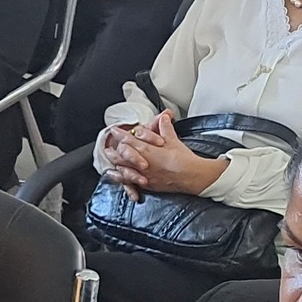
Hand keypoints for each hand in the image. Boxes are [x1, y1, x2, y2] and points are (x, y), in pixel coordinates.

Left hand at [101, 111, 228, 196]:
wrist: (192, 177)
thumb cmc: (184, 160)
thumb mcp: (174, 141)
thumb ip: (165, 128)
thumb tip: (164, 117)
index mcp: (149, 151)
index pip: (130, 140)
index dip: (121, 134)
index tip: (115, 130)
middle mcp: (143, 164)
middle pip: (122, 155)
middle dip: (114, 149)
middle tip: (109, 145)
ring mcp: (144, 175)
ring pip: (123, 168)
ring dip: (115, 162)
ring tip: (109, 158)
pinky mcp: (148, 184)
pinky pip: (129, 182)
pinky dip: (121, 178)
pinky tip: (117, 175)